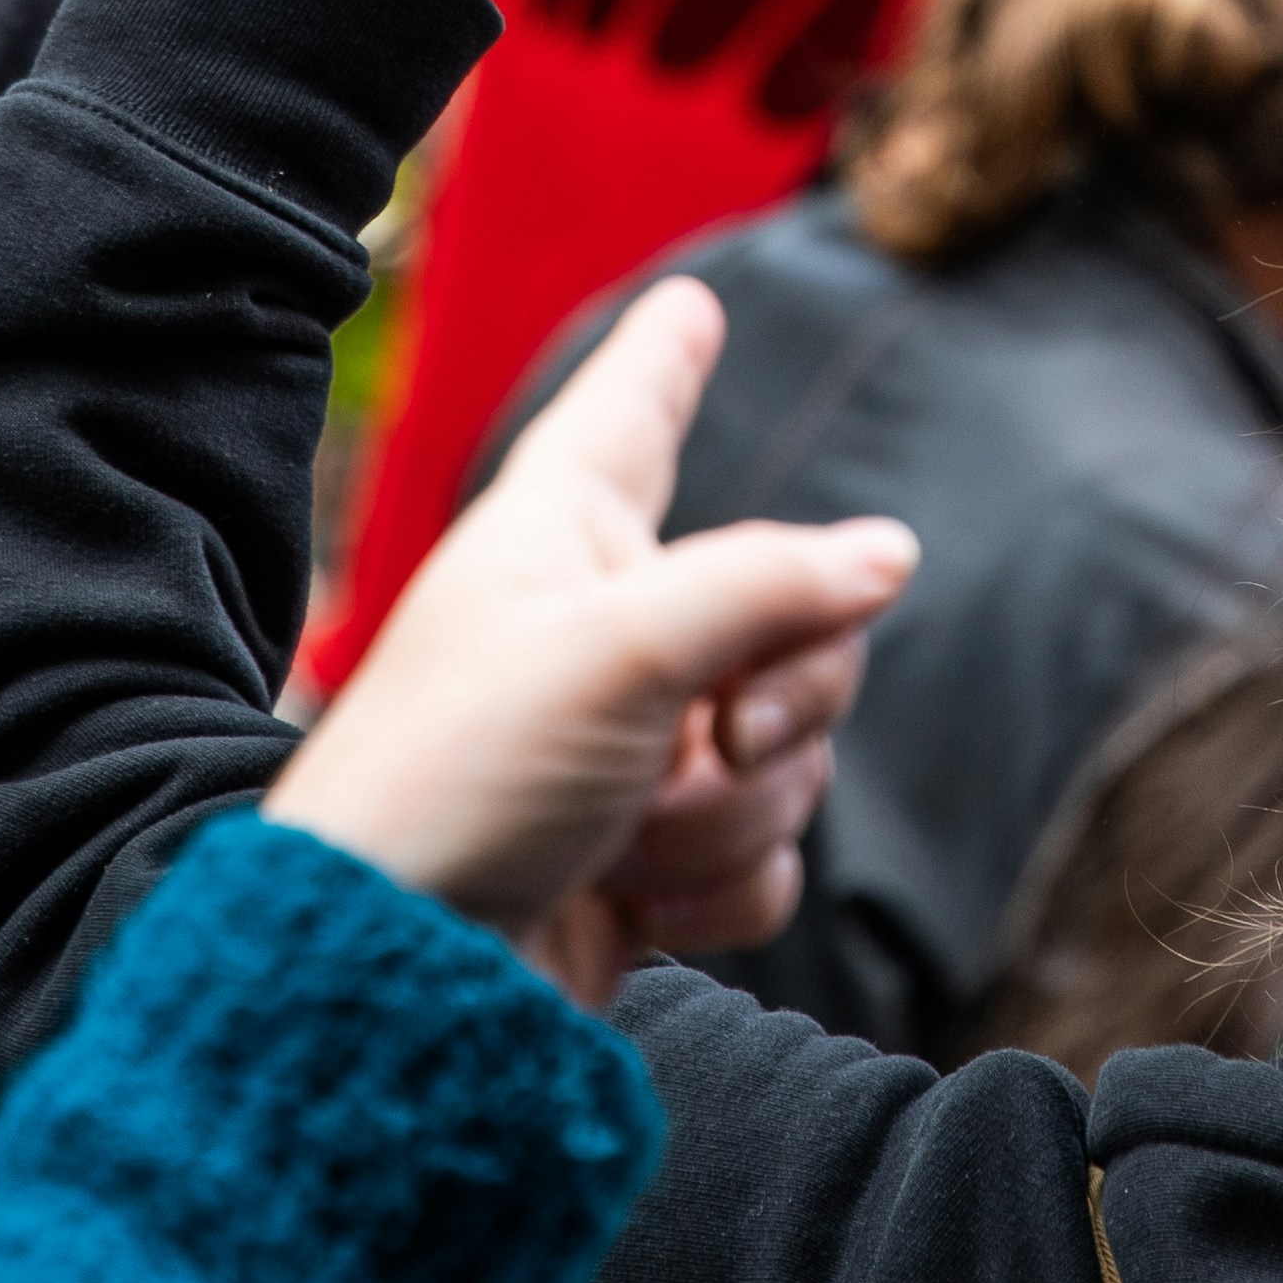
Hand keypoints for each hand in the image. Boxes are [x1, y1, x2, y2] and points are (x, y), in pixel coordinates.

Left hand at [269, 277, 914, 1001]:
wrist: (390, 978)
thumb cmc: (461, 775)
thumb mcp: (619, 647)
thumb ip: (770, 587)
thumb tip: (892, 555)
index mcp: (564, 534)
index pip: (630, 414)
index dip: (663, 359)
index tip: (689, 304)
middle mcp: (604, 629)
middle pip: (789, 617)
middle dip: (783, 697)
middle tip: (719, 733)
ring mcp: (631, 751)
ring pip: (787, 751)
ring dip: (729, 812)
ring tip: (627, 837)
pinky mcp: (647, 862)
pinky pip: (764, 854)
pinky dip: (721, 886)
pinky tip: (640, 904)